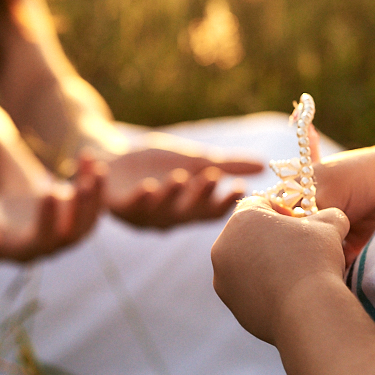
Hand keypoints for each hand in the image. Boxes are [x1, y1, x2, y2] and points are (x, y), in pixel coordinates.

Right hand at [0, 158, 104, 261]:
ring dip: (95, 193)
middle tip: (85, 182)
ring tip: (95, 166)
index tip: (49, 192)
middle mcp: (48, 247)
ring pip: (88, 218)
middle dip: (82, 208)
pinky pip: (88, 202)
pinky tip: (89, 157)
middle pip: (74, 233)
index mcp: (24, 253)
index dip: (48, 220)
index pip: (42, 241)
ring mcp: (63, 234)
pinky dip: (91, 180)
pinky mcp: (71, 218)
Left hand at [105, 133, 263, 227]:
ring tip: (180, 177)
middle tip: (212, 176)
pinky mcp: (117, 206)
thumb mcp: (193, 161)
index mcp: (188, 209)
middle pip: (187, 212)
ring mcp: (142, 214)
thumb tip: (264, 164)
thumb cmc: (155, 163)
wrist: (110, 156)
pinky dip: (138, 197)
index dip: (224, 202)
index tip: (239, 187)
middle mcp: (167, 217)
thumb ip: (226, 165)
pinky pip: (129, 207)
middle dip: (199, 195)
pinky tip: (148, 187)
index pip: (211, 211)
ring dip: (170, 195)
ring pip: (159, 210)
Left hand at [211, 196, 349, 344]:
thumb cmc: (316, 261)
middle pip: (247, 234)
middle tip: (297, 250)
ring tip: (293, 274)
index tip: (299, 226)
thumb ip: (327, 214)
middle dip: (270, 238)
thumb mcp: (329, 226)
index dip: (281, 211)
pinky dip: (261, 288)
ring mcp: (222, 277)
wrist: (308, 312)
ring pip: (243, 262)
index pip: (259, 204)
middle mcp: (223, 246)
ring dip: (263, 263)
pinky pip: (245, 288)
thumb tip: (332, 217)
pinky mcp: (230, 303)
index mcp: (242, 219)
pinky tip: (285, 294)